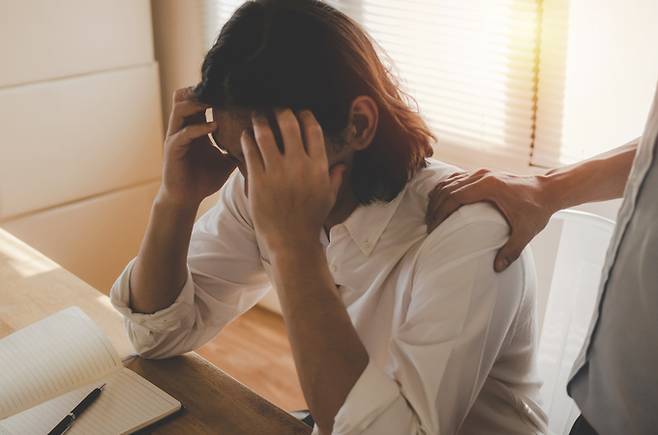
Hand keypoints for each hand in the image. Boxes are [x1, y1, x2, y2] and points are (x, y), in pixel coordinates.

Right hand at [158, 87, 236, 207]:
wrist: (187, 199)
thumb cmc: (204, 179)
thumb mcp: (227, 160)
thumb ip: (238, 148)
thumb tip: (260, 143)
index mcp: (195, 128)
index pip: (199, 101)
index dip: (213, 93)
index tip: (234, 89)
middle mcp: (183, 128)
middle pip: (185, 96)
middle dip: (203, 91)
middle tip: (224, 90)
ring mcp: (176, 137)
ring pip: (180, 108)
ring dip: (197, 103)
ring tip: (217, 102)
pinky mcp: (173, 149)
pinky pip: (184, 133)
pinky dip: (200, 128)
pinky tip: (215, 126)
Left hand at [240, 109, 345, 251]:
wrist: (292, 241)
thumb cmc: (311, 220)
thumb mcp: (328, 198)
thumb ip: (335, 178)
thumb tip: (343, 166)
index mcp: (318, 167)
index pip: (313, 131)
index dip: (305, 116)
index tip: (300, 111)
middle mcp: (299, 165)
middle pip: (289, 126)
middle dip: (281, 112)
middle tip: (275, 108)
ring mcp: (277, 172)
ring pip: (266, 135)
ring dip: (260, 121)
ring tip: (257, 116)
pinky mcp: (259, 180)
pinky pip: (251, 152)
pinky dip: (247, 139)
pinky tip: (246, 134)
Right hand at [426, 169, 554, 270]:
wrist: (548, 190)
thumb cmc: (537, 210)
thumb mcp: (526, 232)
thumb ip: (512, 250)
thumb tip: (497, 268)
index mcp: (489, 186)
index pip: (455, 197)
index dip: (440, 212)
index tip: (434, 227)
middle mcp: (482, 176)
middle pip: (448, 189)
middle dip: (435, 207)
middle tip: (429, 225)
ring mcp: (482, 173)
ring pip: (450, 182)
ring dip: (438, 197)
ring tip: (432, 215)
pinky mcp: (483, 174)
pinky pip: (457, 179)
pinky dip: (446, 189)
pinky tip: (441, 201)